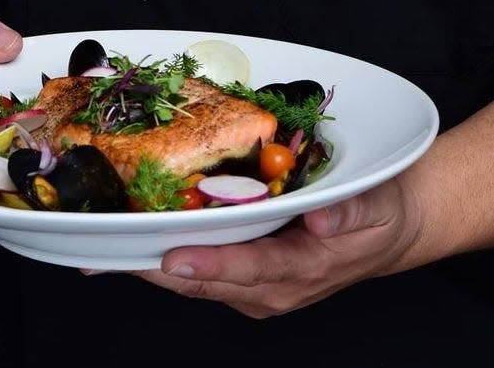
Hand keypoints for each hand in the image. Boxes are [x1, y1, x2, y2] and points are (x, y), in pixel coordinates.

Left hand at [133, 176, 422, 317]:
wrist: (390, 231)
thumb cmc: (379, 214)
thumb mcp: (374, 205)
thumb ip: (348, 212)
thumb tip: (318, 219)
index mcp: (301, 270)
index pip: (247, 269)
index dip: (207, 264)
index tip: (172, 256)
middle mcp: (272, 287)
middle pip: (205, 281)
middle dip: (153, 270)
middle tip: (105, 256)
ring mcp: (257, 285)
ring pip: (195, 280)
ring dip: (150, 267)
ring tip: (103, 251)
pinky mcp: (248, 275)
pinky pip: (201, 271)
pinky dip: (166, 259)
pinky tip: (134, 243)